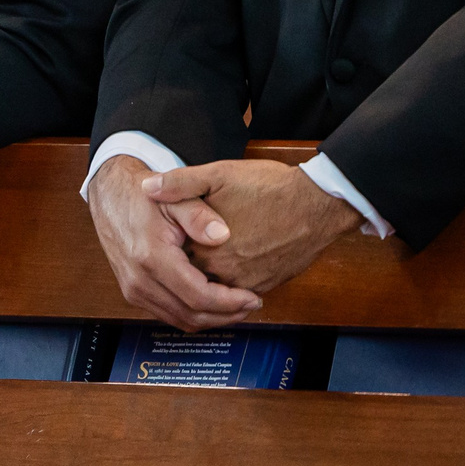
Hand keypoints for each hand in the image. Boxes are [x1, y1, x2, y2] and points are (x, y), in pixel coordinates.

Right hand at [85, 155, 263, 332]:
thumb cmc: (142, 194)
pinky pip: (170, 314)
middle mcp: (139, 280)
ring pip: (181, 321)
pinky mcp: (134, 293)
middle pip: (191, 316)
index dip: (229, 302)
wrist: (110, 194)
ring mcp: (134, 290)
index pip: (197, 296)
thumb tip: (223, 236)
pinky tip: (213, 302)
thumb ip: (199, 215)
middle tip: (252, 304)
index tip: (252, 298)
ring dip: (212, 319)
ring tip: (238, 306)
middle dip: (227, 315)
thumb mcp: (174, 197)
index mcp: (151, 257)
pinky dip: (194, 314)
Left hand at [152, 159, 362, 295]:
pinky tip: (230, 258)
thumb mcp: (219, 175)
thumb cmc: (269, 188)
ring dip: (208, 275)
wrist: (318, 205)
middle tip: (182, 245)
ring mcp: (248, 284)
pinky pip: (239, 290)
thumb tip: (146, 189)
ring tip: (204, 252)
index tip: (166, 234)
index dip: (167, 247)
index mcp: (206, 249)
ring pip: (216, 286)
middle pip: (192, 277)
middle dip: (186, 263)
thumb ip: (180, 184)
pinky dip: (230, 281)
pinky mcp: (267, 286)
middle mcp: (225, 274)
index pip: (172, 260)